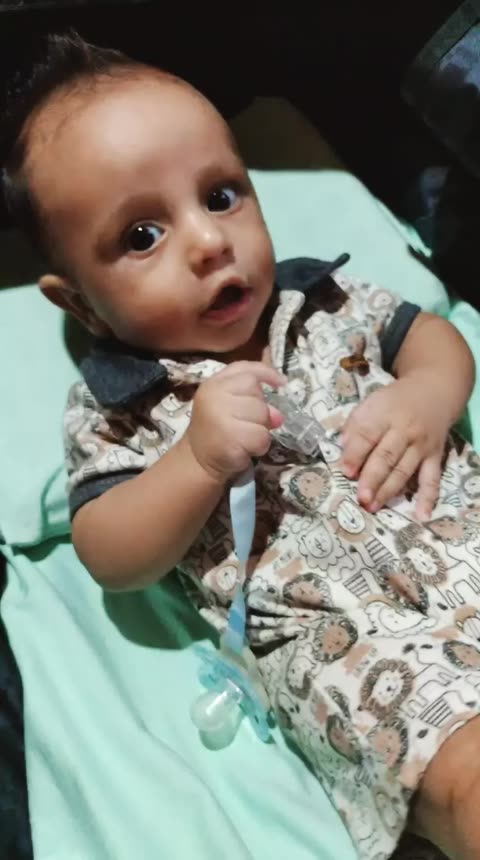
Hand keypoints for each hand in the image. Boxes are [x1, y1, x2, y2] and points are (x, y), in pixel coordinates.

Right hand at [186, 362, 284, 483]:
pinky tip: (244, 449)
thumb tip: (278, 416)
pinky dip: (259, 446)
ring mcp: (220, 418)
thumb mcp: (229, 406)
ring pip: (263, 416)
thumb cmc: (217, 429)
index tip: (281, 382)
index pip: (246, 371)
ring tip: (245, 437)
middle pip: (258, 395)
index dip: (266, 374)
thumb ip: (253, 400)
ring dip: (261, 430)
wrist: (197, 459)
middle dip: (261, 412)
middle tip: (246, 424)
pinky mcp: (229, 440)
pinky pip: (261, 437)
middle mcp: (215, 396)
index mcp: (214, 384)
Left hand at [340, 374, 449, 519]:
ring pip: (404, 470)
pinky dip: (428, 498)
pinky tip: (421, 515)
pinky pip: (432, 479)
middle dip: (372, 478)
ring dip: (389, 490)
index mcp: (384, 414)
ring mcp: (421, 446)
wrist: (433, 392)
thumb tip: (342, 451)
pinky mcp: (435, 457)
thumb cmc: (393, 403)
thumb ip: (355, 427)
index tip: (344, 471)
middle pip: (386, 456)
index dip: (355, 453)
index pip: (367, 434)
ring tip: (373, 507)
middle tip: (360, 497)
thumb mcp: (371, 403)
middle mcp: (404, 430)